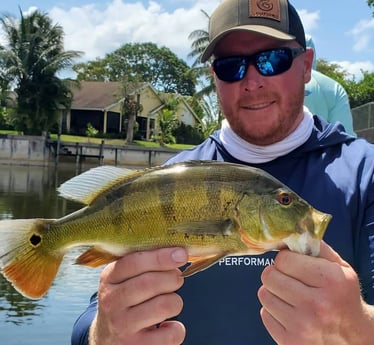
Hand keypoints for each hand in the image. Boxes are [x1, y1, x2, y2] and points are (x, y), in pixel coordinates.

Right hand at [89, 247, 187, 344]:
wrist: (107, 339)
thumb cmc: (125, 300)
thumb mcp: (123, 278)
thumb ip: (143, 263)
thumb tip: (177, 253)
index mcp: (109, 278)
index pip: (134, 262)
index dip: (161, 256)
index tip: (181, 254)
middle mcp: (112, 302)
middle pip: (150, 283)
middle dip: (172, 278)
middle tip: (177, 279)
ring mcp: (122, 326)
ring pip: (163, 306)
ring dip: (176, 301)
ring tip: (171, 302)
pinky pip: (170, 335)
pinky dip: (177, 328)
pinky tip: (168, 325)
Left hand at [258, 241, 373, 344]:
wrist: (355, 339)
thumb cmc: (344, 298)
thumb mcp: (340, 269)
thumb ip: (317, 247)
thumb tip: (291, 233)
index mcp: (330, 281)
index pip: (283, 259)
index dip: (286, 260)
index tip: (293, 265)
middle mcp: (316, 305)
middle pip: (269, 275)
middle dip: (277, 274)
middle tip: (289, 279)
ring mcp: (302, 326)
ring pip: (263, 294)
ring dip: (274, 292)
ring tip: (290, 296)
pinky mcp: (289, 341)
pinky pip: (264, 314)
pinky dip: (273, 311)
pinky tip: (289, 312)